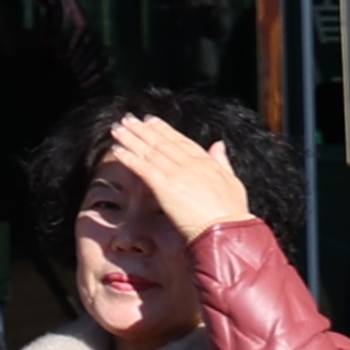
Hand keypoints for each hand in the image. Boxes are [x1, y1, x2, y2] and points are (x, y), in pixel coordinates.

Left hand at [101, 110, 249, 240]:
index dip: (164, 129)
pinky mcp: (164, 187)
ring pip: (150, 152)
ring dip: (131, 139)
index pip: (181, 140)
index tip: (150, 120)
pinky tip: (117, 150)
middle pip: (161, 142)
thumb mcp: (233, 181)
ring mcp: (177, 174)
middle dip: (142, 130)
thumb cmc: (232, 213)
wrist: (226, 230)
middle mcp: (190, 164)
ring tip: (117, 130)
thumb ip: (222, 161)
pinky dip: (129, 158)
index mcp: (206, 162)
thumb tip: (218, 144)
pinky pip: (143, 168)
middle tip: (127, 119)